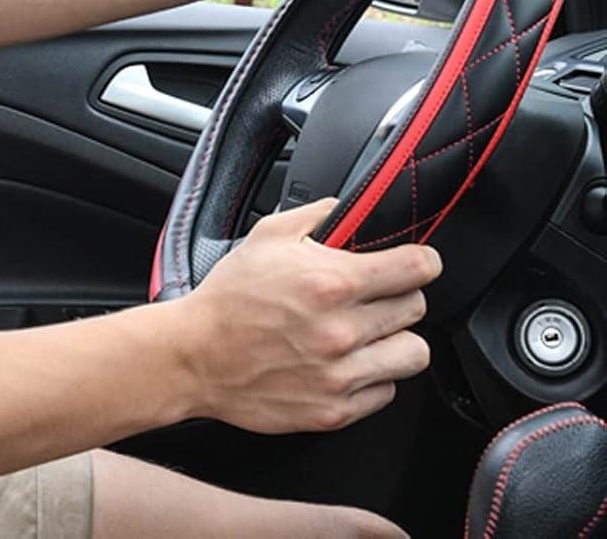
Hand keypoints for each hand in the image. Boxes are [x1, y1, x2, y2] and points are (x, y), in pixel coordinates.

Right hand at [173, 198, 440, 434]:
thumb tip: (351, 208)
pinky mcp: (336, 410)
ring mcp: (341, 375)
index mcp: (331, 282)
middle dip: (400, 296)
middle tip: (375, 295)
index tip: (419, 262)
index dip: (423, 261)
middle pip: (417, 308)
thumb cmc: (229, 296)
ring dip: (396, 339)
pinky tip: (346, 361)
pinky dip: (373, 376)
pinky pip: (387, 392)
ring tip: (370, 333)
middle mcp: (343, 330)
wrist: (195, 355)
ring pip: (414, 354)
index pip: (416, 269)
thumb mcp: (266, 236)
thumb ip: (317, 216)